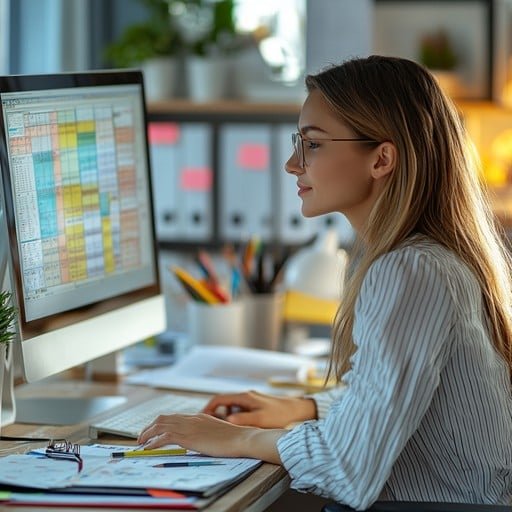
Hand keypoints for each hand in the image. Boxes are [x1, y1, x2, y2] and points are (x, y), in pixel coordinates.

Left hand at [137, 413, 285, 462]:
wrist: (242, 438)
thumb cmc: (235, 439)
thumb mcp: (218, 433)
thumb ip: (207, 433)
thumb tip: (201, 440)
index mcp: (199, 417)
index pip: (174, 417)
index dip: (161, 423)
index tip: (154, 431)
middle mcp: (192, 418)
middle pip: (164, 418)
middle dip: (150, 427)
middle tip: (142, 437)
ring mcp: (190, 426)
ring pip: (161, 425)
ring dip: (147, 434)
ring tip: (140, 443)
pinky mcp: (189, 436)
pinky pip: (165, 437)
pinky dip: (153, 442)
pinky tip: (148, 448)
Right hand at [202, 390, 316, 427]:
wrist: (299, 411)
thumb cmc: (281, 415)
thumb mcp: (260, 420)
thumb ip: (242, 420)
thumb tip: (225, 422)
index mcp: (244, 397)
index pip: (219, 399)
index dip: (207, 408)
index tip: (201, 419)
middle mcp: (246, 396)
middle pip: (223, 402)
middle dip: (214, 414)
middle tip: (208, 427)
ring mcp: (251, 400)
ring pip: (231, 407)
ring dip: (225, 416)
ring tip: (223, 430)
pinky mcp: (257, 406)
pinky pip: (240, 411)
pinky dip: (234, 418)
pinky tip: (238, 429)